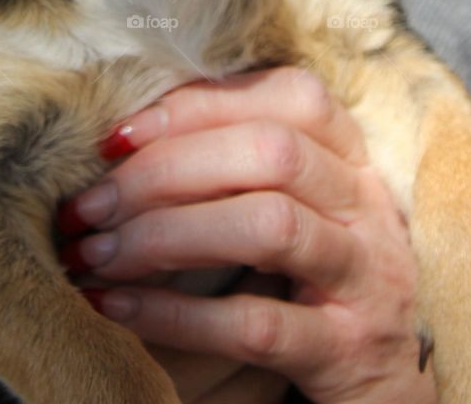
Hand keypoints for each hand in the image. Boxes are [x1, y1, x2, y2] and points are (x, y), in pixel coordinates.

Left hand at [59, 68, 436, 403]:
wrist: (382, 387)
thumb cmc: (304, 276)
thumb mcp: (284, 203)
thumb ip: (229, 160)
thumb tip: (120, 138)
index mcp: (347, 154)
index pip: (285, 95)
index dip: (196, 105)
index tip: (115, 136)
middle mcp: (365, 204)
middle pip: (270, 152)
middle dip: (164, 170)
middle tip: (88, 205)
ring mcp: (365, 276)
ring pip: (268, 225)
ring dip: (164, 235)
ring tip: (95, 254)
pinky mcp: (347, 349)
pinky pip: (256, 323)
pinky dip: (176, 314)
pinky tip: (117, 306)